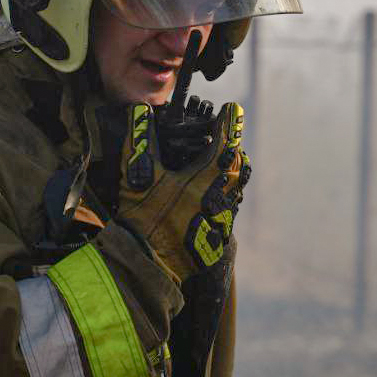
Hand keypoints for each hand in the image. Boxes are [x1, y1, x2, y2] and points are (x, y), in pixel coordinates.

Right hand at [115, 101, 249, 283]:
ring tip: (212, 164)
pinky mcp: (220, 236)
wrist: (149, 268)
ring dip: (227, 172)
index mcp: (208, 177)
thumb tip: (140, 111)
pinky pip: (227, 207)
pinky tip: (204, 195)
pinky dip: (219, 194)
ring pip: (235, 186)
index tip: (231, 108)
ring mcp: (224, 218)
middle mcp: (223, 196)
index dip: (228, 122)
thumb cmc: (145, 220)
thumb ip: (141, 141)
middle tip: (220, 136)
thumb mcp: (140, 177)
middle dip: (230, 147)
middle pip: (237, 163)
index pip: (226, 140)